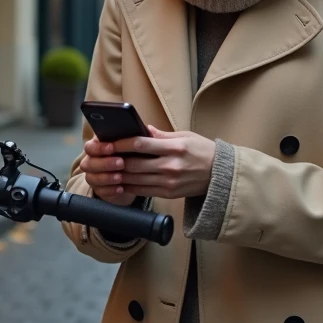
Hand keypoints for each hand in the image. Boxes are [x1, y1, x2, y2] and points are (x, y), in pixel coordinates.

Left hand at [102, 126, 216, 200]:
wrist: (221, 175)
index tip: (109, 142)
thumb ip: (161, 135)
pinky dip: (129, 187)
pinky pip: (143, 191)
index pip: (141, 143)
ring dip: (118, 175)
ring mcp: (169, 182)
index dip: (122, 143)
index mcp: (174, 148)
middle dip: (115, 161)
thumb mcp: (185, 136)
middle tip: (102, 157)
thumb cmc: (202, 151)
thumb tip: (141, 129)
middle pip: (134, 164)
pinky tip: (120, 182)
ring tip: (106, 170)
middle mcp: (171, 166)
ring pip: (135, 179)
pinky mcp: (168, 194)